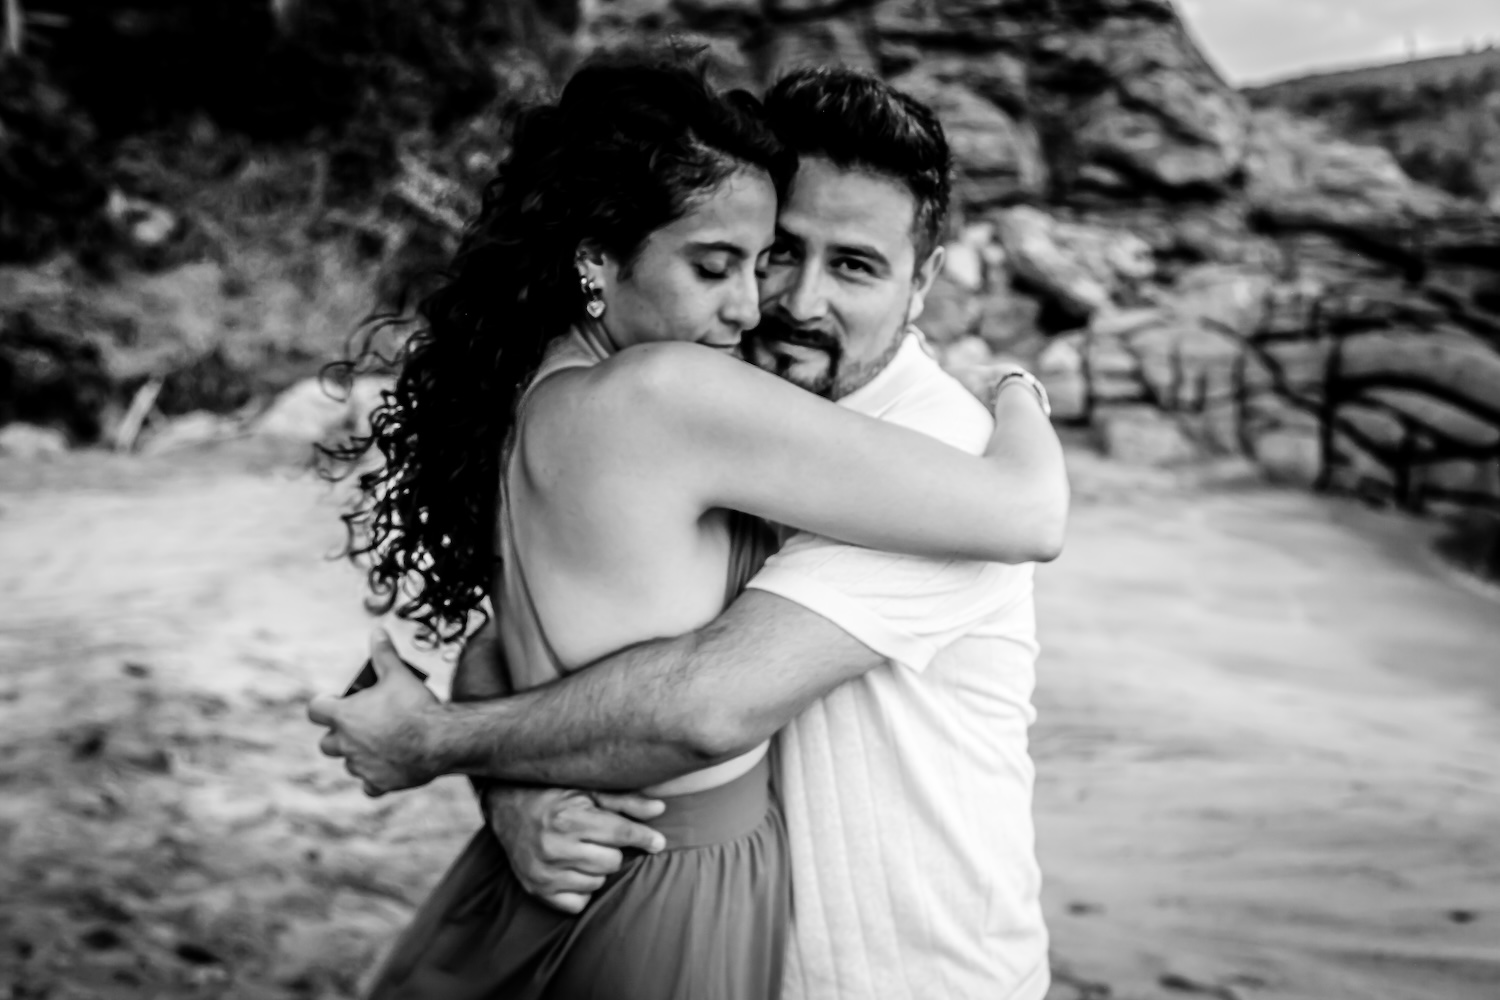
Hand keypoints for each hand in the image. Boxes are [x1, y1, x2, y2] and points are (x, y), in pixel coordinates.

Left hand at [307, 629, 442, 795]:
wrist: (440, 739)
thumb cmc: (416, 705)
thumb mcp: (399, 674)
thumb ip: (383, 654)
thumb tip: (376, 631)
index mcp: (345, 716)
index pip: (316, 710)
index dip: (325, 705)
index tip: (338, 701)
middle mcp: (346, 744)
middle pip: (327, 743)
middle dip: (340, 735)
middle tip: (362, 725)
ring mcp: (361, 766)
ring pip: (349, 763)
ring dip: (359, 755)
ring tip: (382, 743)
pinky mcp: (378, 783)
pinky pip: (369, 785)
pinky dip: (376, 778)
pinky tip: (390, 766)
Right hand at [481, 785, 666, 913]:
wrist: (506, 805)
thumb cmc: (554, 795)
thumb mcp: (588, 790)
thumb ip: (625, 801)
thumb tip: (660, 810)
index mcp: (570, 819)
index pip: (621, 835)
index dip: (645, 838)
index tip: (658, 842)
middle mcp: (555, 847)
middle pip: (612, 862)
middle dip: (611, 850)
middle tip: (599, 838)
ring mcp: (544, 871)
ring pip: (597, 883)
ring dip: (596, 869)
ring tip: (583, 851)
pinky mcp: (536, 889)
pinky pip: (577, 903)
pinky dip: (581, 889)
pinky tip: (573, 870)